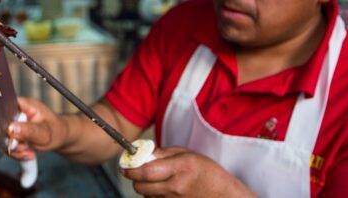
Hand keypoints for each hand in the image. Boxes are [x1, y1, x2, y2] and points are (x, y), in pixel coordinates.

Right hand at [7, 96, 66, 160]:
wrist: (60, 138)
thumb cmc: (57, 131)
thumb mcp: (46, 132)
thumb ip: (29, 130)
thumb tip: (11, 128)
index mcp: (26, 105)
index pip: (7, 106)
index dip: (5, 120)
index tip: (12, 134)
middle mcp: (18, 112)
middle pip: (2, 125)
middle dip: (12, 140)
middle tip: (25, 147)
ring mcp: (15, 124)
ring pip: (4, 138)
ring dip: (15, 150)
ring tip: (29, 152)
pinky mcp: (14, 134)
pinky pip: (8, 146)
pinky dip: (17, 153)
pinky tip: (28, 154)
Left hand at [121, 146, 254, 197]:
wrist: (223, 195)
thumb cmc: (207, 172)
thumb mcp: (187, 155)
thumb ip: (163, 154)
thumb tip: (142, 153)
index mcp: (179, 168)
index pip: (146, 171)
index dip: (130, 169)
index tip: (124, 166)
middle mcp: (175, 187)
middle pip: (141, 187)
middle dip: (134, 179)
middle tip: (135, 172)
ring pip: (146, 196)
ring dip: (144, 188)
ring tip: (155, 180)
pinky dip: (153, 196)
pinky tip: (162, 190)